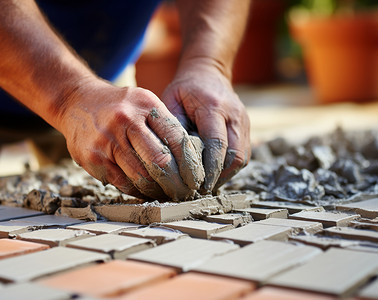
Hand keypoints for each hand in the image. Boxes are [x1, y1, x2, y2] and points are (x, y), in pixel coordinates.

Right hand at [56, 79, 204, 200]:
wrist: (76, 101)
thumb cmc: (118, 106)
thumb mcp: (144, 103)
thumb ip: (165, 126)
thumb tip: (190, 160)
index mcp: (145, 104)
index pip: (177, 139)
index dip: (190, 164)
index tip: (196, 178)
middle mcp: (125, 120)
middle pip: (160, 162)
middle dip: (176, 183)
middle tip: (185, 193)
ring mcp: (107, 140)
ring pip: (141, 177)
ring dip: (158, 191)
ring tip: (167, 194)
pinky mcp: (93, 158)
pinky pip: (122, 183)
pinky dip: (137, 191)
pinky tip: (146, 191)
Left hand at [162, 59, 250, 193]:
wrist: (208, 73)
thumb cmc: (184, 89)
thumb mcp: (171, 101)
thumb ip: (173, 127)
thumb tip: (171, 159)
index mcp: (214, 106)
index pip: (217, 143)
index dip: (209, 168)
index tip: (198, 186)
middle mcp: (235, 115)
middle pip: (235, 155)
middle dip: (219, 176)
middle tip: (200, 191)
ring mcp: (244, 122)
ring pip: (242, 158)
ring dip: (225, 174)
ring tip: (206, 185)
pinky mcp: (246, 129)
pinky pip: (243, 155)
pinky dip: (229, 168)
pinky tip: (214, 174)